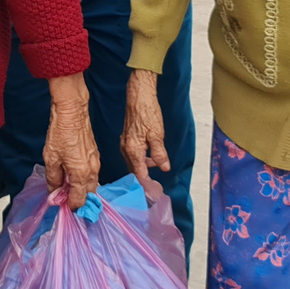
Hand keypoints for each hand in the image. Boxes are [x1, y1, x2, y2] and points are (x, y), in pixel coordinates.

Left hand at [41, 73, 100, 209]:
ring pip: (92, 184)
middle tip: (66, 203)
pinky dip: (85, 180)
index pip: (79, 200)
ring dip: (82, 190)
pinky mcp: (95, 155)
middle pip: (89, 194)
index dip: (70, 207)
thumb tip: (54, 194)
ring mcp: (96, 162)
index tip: (62, 208)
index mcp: (82, 175)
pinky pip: (92, 174)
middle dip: (79, 201)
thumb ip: (53, 180)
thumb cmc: (61, 134)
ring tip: (68, 191)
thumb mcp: (51, 158)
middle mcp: (93, 171)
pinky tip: (74, 177)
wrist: (73, 111)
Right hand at [120, 67, 168, 181]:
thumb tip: (164, 168)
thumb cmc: (147, 113)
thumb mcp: (157, 135)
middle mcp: (126, 149)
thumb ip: (160, 154)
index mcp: (132, 151)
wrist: (139, 96)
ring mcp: (125, 143)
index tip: (155, 193)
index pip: (139, 174)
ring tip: (157, 166)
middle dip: (145, 179)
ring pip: (133, 162)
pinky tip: (151, 156)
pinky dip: (141, 159)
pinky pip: (132, 154)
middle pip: (134, 170)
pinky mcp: (127, 138)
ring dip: (144, 167)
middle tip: (156, 186)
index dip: (147, 185)